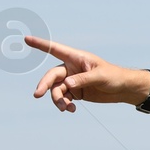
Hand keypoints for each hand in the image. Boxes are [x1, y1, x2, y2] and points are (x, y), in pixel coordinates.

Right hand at [28, 38, 149, 113]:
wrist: (123, 89)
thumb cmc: (114, 76)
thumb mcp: (100, 76)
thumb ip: (83, 79)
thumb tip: (66, 85)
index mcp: (76, 58)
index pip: (55, 49)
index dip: (41, 44)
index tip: (26, 39)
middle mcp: (71, 68)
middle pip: (52, 76)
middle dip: (45, 85)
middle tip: (38, 95)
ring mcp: (72, 80)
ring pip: (56, 90)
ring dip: (58, 99)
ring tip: (65, 108)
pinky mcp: (75, 92)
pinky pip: (64, 98)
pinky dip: (65, 104)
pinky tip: (72, 110)